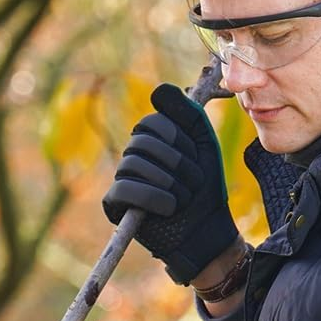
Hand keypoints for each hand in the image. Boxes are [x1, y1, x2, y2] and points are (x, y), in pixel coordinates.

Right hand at [102, 83, 237, 285]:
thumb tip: (157, 90)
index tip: (196, 158)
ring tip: (182, 200)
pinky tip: (169, 209)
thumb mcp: (203, 143)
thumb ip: (186, 112)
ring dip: (169, 184)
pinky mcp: (114, 205)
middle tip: (192, 184)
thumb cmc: (205, 187)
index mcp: (151, 139)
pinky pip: (124, 189)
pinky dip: (152, 198)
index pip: (153, 122)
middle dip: (176, 164)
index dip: (177, 139)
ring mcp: (122, 179)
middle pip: (141, 142)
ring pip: (133, 165)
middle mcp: (133, 156)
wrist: (206, 230)